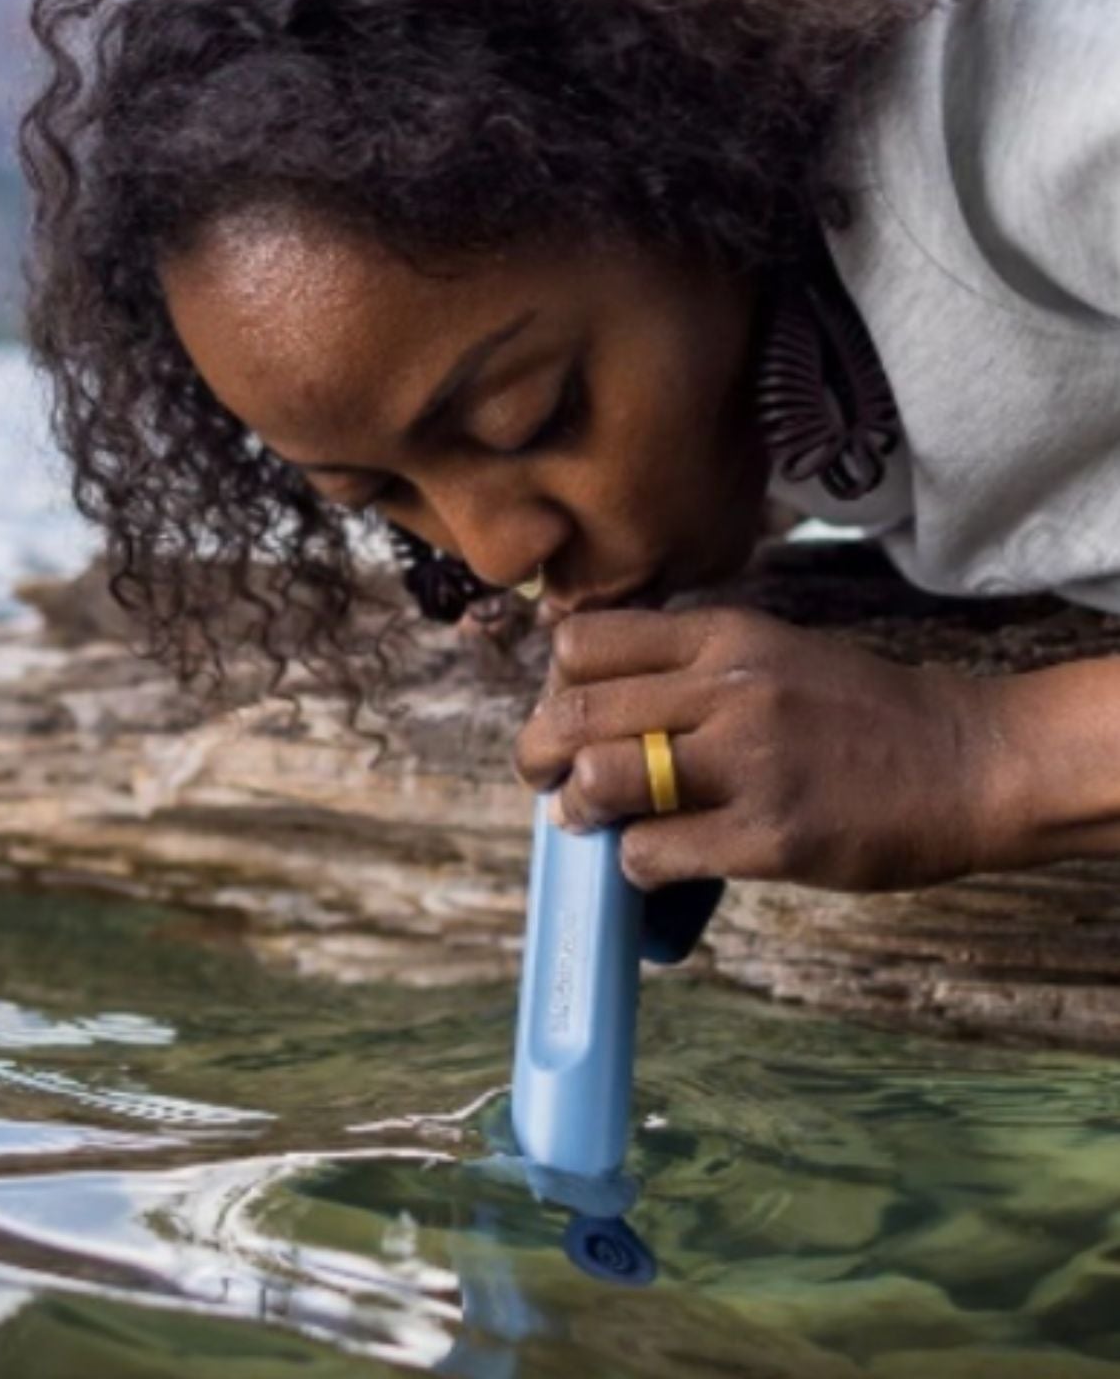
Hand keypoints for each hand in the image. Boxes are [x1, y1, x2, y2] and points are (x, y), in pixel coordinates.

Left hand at [514, 605, 1006, 893]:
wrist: (964, 759)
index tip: (566, 714)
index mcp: (722, 637)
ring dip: (580, 808)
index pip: (584, 643)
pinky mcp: (770, 836)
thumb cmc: (858, 712)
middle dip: (538, 754)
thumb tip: (591, 709)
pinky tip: (656, 862)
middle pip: (575, 713)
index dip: (556, 685)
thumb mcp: (769, 653)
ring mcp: (749, 763)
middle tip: (547, 778)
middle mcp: (727, 689)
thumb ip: (687, 669)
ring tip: (594, 821)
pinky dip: (635, 865)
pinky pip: (654, 854)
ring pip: (602, 779)